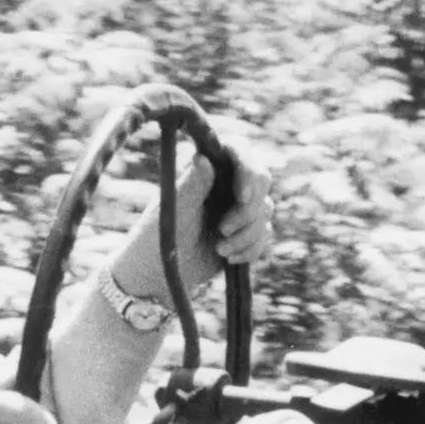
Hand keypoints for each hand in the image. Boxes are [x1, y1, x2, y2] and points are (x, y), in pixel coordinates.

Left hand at [108, 136, 273, 301]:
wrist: (160, 272)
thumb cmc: (160, 234)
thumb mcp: (176, 211)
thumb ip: (192, 185)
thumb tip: (202, 156)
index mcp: (207, 169)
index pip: (239, 151)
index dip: (248, 170)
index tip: (241, 197)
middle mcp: (226, 183)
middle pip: (261, 181)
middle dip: (247, 210)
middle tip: (223, 229)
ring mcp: (239, 206)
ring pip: (264, 211)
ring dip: (245, 234)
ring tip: (219, 249)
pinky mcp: (246, 230)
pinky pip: (265, 234)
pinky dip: (249, 249)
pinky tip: (228, 258)